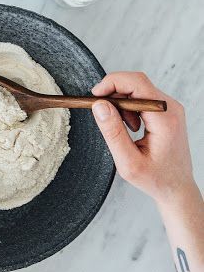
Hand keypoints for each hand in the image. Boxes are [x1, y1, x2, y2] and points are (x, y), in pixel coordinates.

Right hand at [91, 71, 194, 206]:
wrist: (177, 188)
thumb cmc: (156, 180)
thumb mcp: (128, 162)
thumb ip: (113, 133)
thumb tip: (99, 106)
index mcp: (165, 120)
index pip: (137, 84)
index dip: (112, 83)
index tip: (94, 96)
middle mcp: (171, 109)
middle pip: (137, 83)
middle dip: (114, 94)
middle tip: (101, 112)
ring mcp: (171, 109)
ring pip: (139, 89)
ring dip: (122, 103)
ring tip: (123, 128)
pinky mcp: (167, 111)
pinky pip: (143, 98)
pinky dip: (130, 108)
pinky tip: (131, 127)